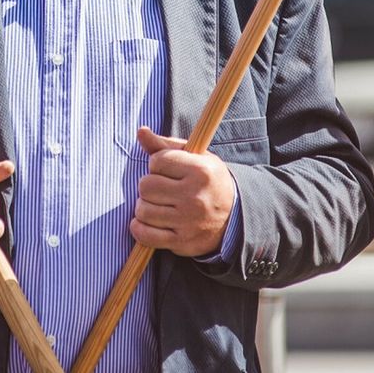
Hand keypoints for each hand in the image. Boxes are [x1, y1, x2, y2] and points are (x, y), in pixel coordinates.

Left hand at [131, 127, 235, 257]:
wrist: (234, 217)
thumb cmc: (208, 182)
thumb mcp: (196, 158)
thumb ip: (166, 145)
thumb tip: (141, 131)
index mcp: (200, 172)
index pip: (157, 161)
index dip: (157, 164)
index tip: (166, 169)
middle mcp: (194, 197)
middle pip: (146, 186)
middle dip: (148, 185)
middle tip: (160, 188)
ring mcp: (188, 222)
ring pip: (142, 210)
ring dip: (144, 207)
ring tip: (157, 204)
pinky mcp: (182, 242)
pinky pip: (145, 235)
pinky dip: (139, 228)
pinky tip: (147, 221)